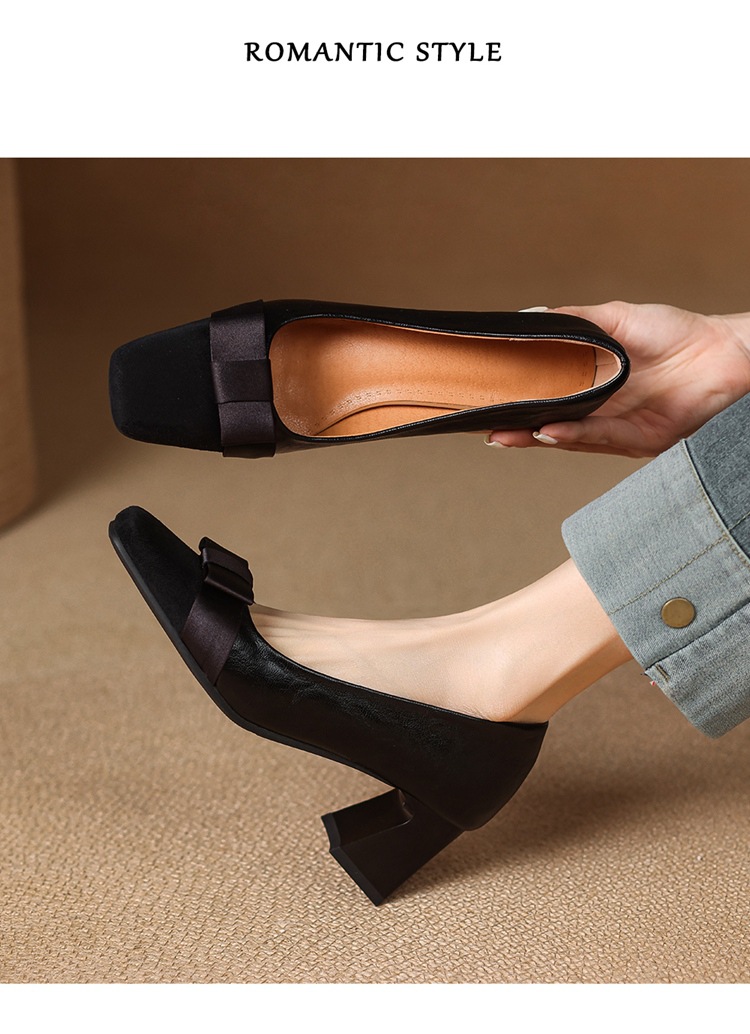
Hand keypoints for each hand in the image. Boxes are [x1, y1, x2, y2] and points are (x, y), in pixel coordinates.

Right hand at [487, 301, 749, 457]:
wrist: (726, 353)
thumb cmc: (676, 331)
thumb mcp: (615, 317)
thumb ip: (572, 321)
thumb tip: (527, 318)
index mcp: (590, 380)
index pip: (544, 393)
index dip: (514, 398)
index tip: (483, 398)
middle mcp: (599, 407)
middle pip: (548, 420)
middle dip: (514, 427)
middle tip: (483, 426)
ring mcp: (617, 427)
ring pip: (567, 436)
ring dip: (535, 436)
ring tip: (506, 433)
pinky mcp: (639, 441)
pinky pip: (599, 440)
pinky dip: (572, 436)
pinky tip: (549, 431)